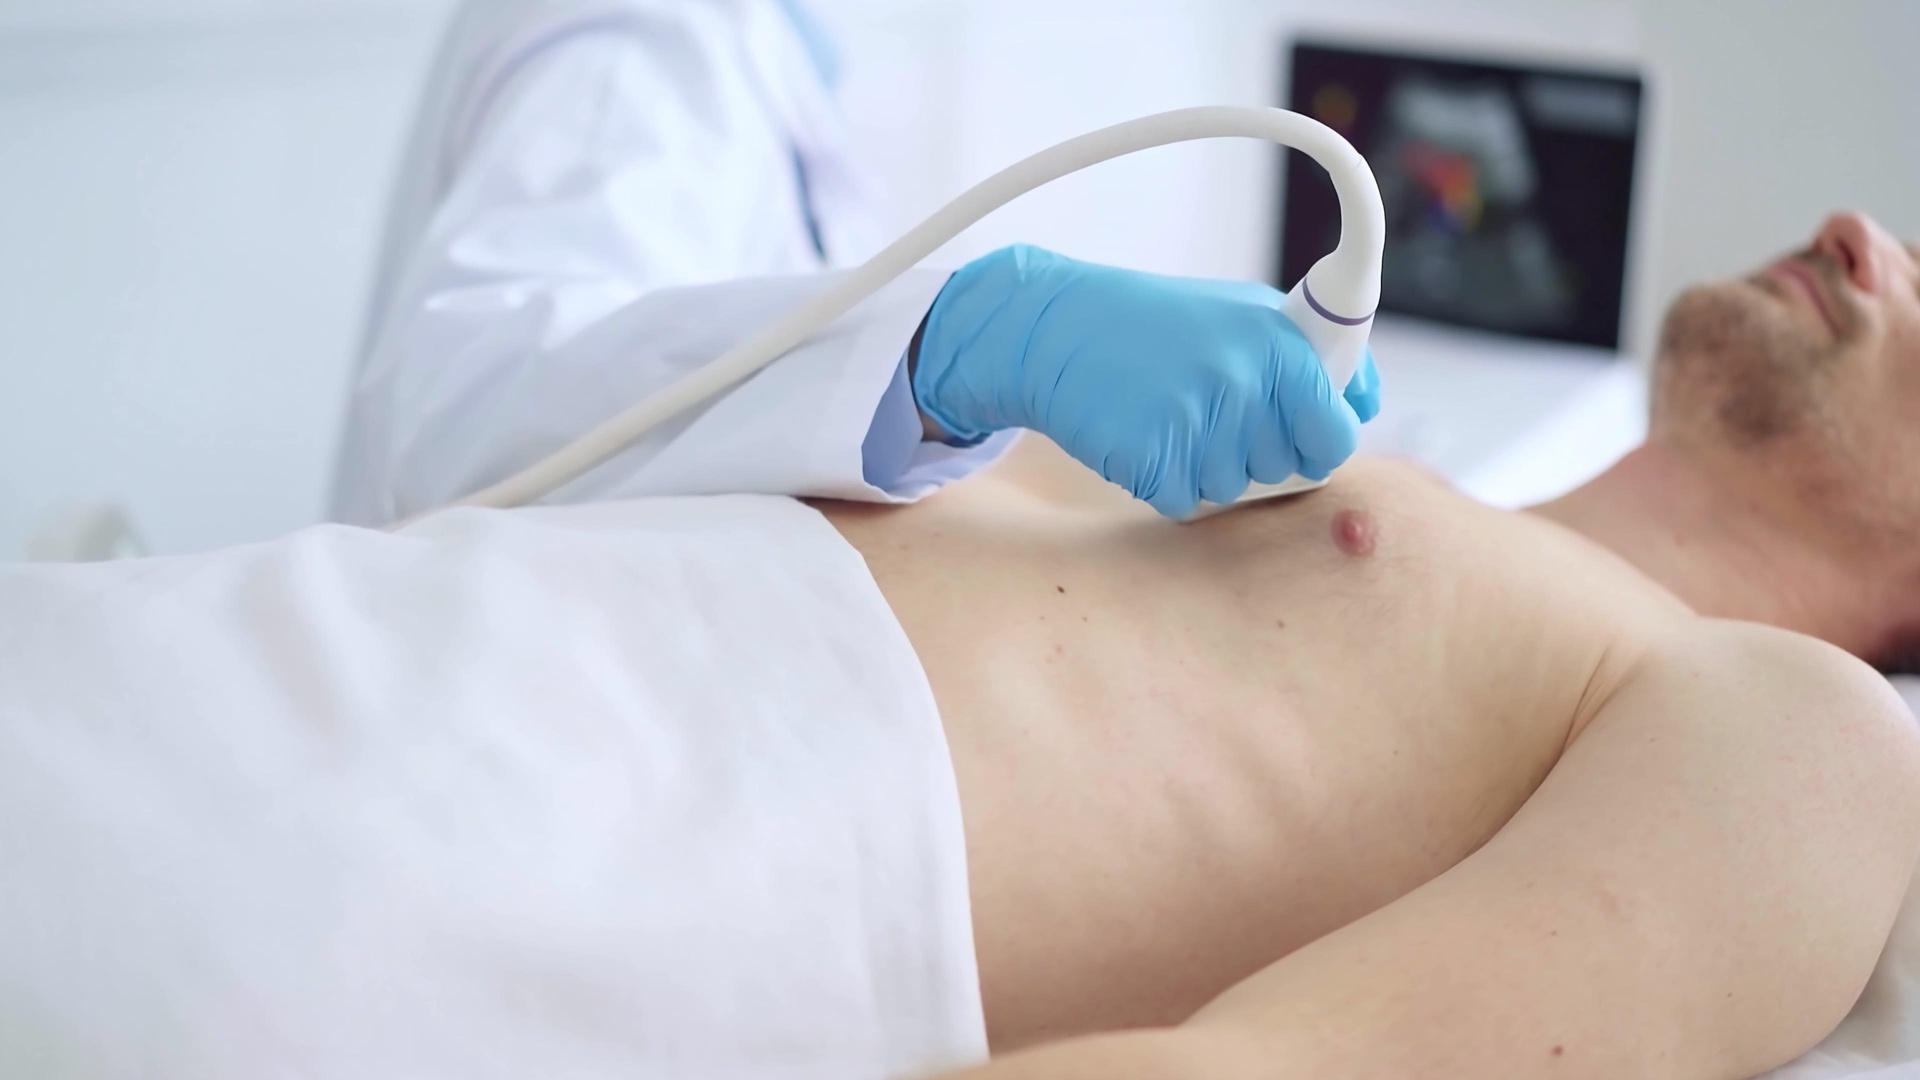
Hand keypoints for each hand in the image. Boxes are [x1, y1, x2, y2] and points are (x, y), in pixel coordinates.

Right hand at [912, 244, 1381, 517]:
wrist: (1056, 328)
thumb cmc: (1156, 325)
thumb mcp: (1244, 314)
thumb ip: (1307, 358)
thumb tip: (1364, 402)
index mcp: (1281, 345)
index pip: (1337, 437)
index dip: (1317, 447)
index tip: (1297, 437)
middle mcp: (1246, 381)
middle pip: (1282, 472)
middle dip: (1250, 454)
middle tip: (1207, 409)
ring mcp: (1198, 420)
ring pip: (1229, 489)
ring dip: (1201, 468)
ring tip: (1167, 412)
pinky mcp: (1152, 455)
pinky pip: (1180, 501)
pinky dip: (1159, 480)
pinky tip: (1139, 432)